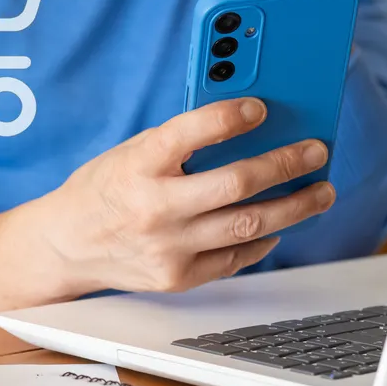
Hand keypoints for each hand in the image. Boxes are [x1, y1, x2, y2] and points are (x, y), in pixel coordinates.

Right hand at [34, 98, 335, 294]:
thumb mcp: (132, 152)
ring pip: (249, 224)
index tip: (262, 108)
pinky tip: (278, 225)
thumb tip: (245, 126)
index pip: (190, 132)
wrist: (66, 246)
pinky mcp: (177, 277)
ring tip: (320, 191)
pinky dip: (262, 240)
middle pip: (237, 183)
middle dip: (286, 164)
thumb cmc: (106, 189)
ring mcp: (167, 247)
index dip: (230, 117)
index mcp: (138, 164)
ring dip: (294, 206)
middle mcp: (154, 207)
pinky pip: (235, 257)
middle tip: (316, 152)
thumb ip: (179, 142)